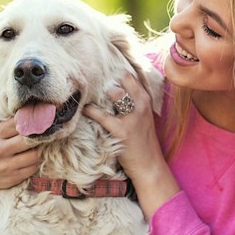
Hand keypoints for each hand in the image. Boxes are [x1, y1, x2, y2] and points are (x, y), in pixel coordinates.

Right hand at [0, 118, 40, 196]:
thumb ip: (8, 125)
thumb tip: (31, 114)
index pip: (20, 123)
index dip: (33, 122)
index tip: (40, 121)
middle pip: (30, 139)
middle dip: (39, 137)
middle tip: (44, 135)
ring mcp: (6, 165)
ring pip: (35, 155)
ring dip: (39, 151)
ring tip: (36, 148)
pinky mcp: (13, 177)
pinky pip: (33, 167)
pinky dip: (35, 163)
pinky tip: (31, 160)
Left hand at [83, 73, 178, 218]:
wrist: (150, 165)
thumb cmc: (143, 140)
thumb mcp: (143, 116)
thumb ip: (132, 101)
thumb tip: (111, 87)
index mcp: (146, 99)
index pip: (130, 75)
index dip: (114, 71)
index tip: (100, 69)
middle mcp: (142, 104)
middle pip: (123, 78)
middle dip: (106, 78)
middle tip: (90, 78)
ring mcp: (133, 116)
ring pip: (115, 93)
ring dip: (98, 93)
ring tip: (86, 92)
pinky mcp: (122, 130)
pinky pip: (102, 115)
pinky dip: (90, 111)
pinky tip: (84, 109)